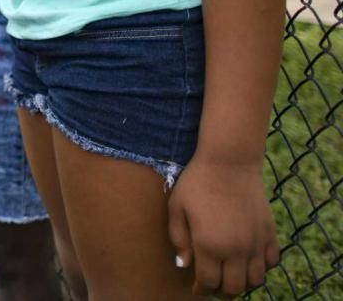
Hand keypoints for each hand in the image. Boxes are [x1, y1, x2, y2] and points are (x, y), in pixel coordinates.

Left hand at [168, 155, 278, 295]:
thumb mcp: (177, 207)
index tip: (196, 286)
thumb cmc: (197, 182)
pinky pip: (272, 262)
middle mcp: (236, 249)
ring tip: (231, 276)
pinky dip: (262, 267)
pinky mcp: (270, 233)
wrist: (229, 162)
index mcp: (210, 245)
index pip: (209, 283)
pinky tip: (249, 260)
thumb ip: (178, 239)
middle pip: (234, 288)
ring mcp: (256, 242)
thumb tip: (183, 265)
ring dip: (243, 283)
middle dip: (221, 292)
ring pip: (256, 280)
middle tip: (213, 286)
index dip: (201, 289)